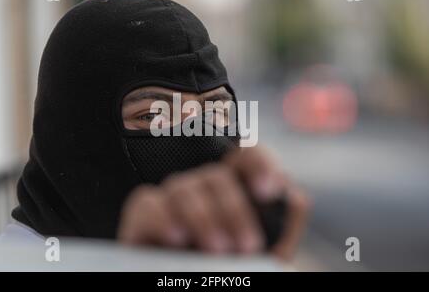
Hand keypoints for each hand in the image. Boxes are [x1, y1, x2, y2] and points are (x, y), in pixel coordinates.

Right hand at [117, 146, 310, 259]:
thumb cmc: (231, 278)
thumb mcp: (267, 258)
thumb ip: (283, 226)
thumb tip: (294, 196)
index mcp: (234, 194)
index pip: (245, 158)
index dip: (258, 164)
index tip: (268, 192)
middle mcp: (203, 193)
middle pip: (215, 175)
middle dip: (234, 209)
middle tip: (246, 246)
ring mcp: (171, 203)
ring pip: (182, 186)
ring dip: (203, 216)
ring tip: (216, 251)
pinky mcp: (141, 219)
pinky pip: (146, 202)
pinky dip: (161, 217)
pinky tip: (177, 239)